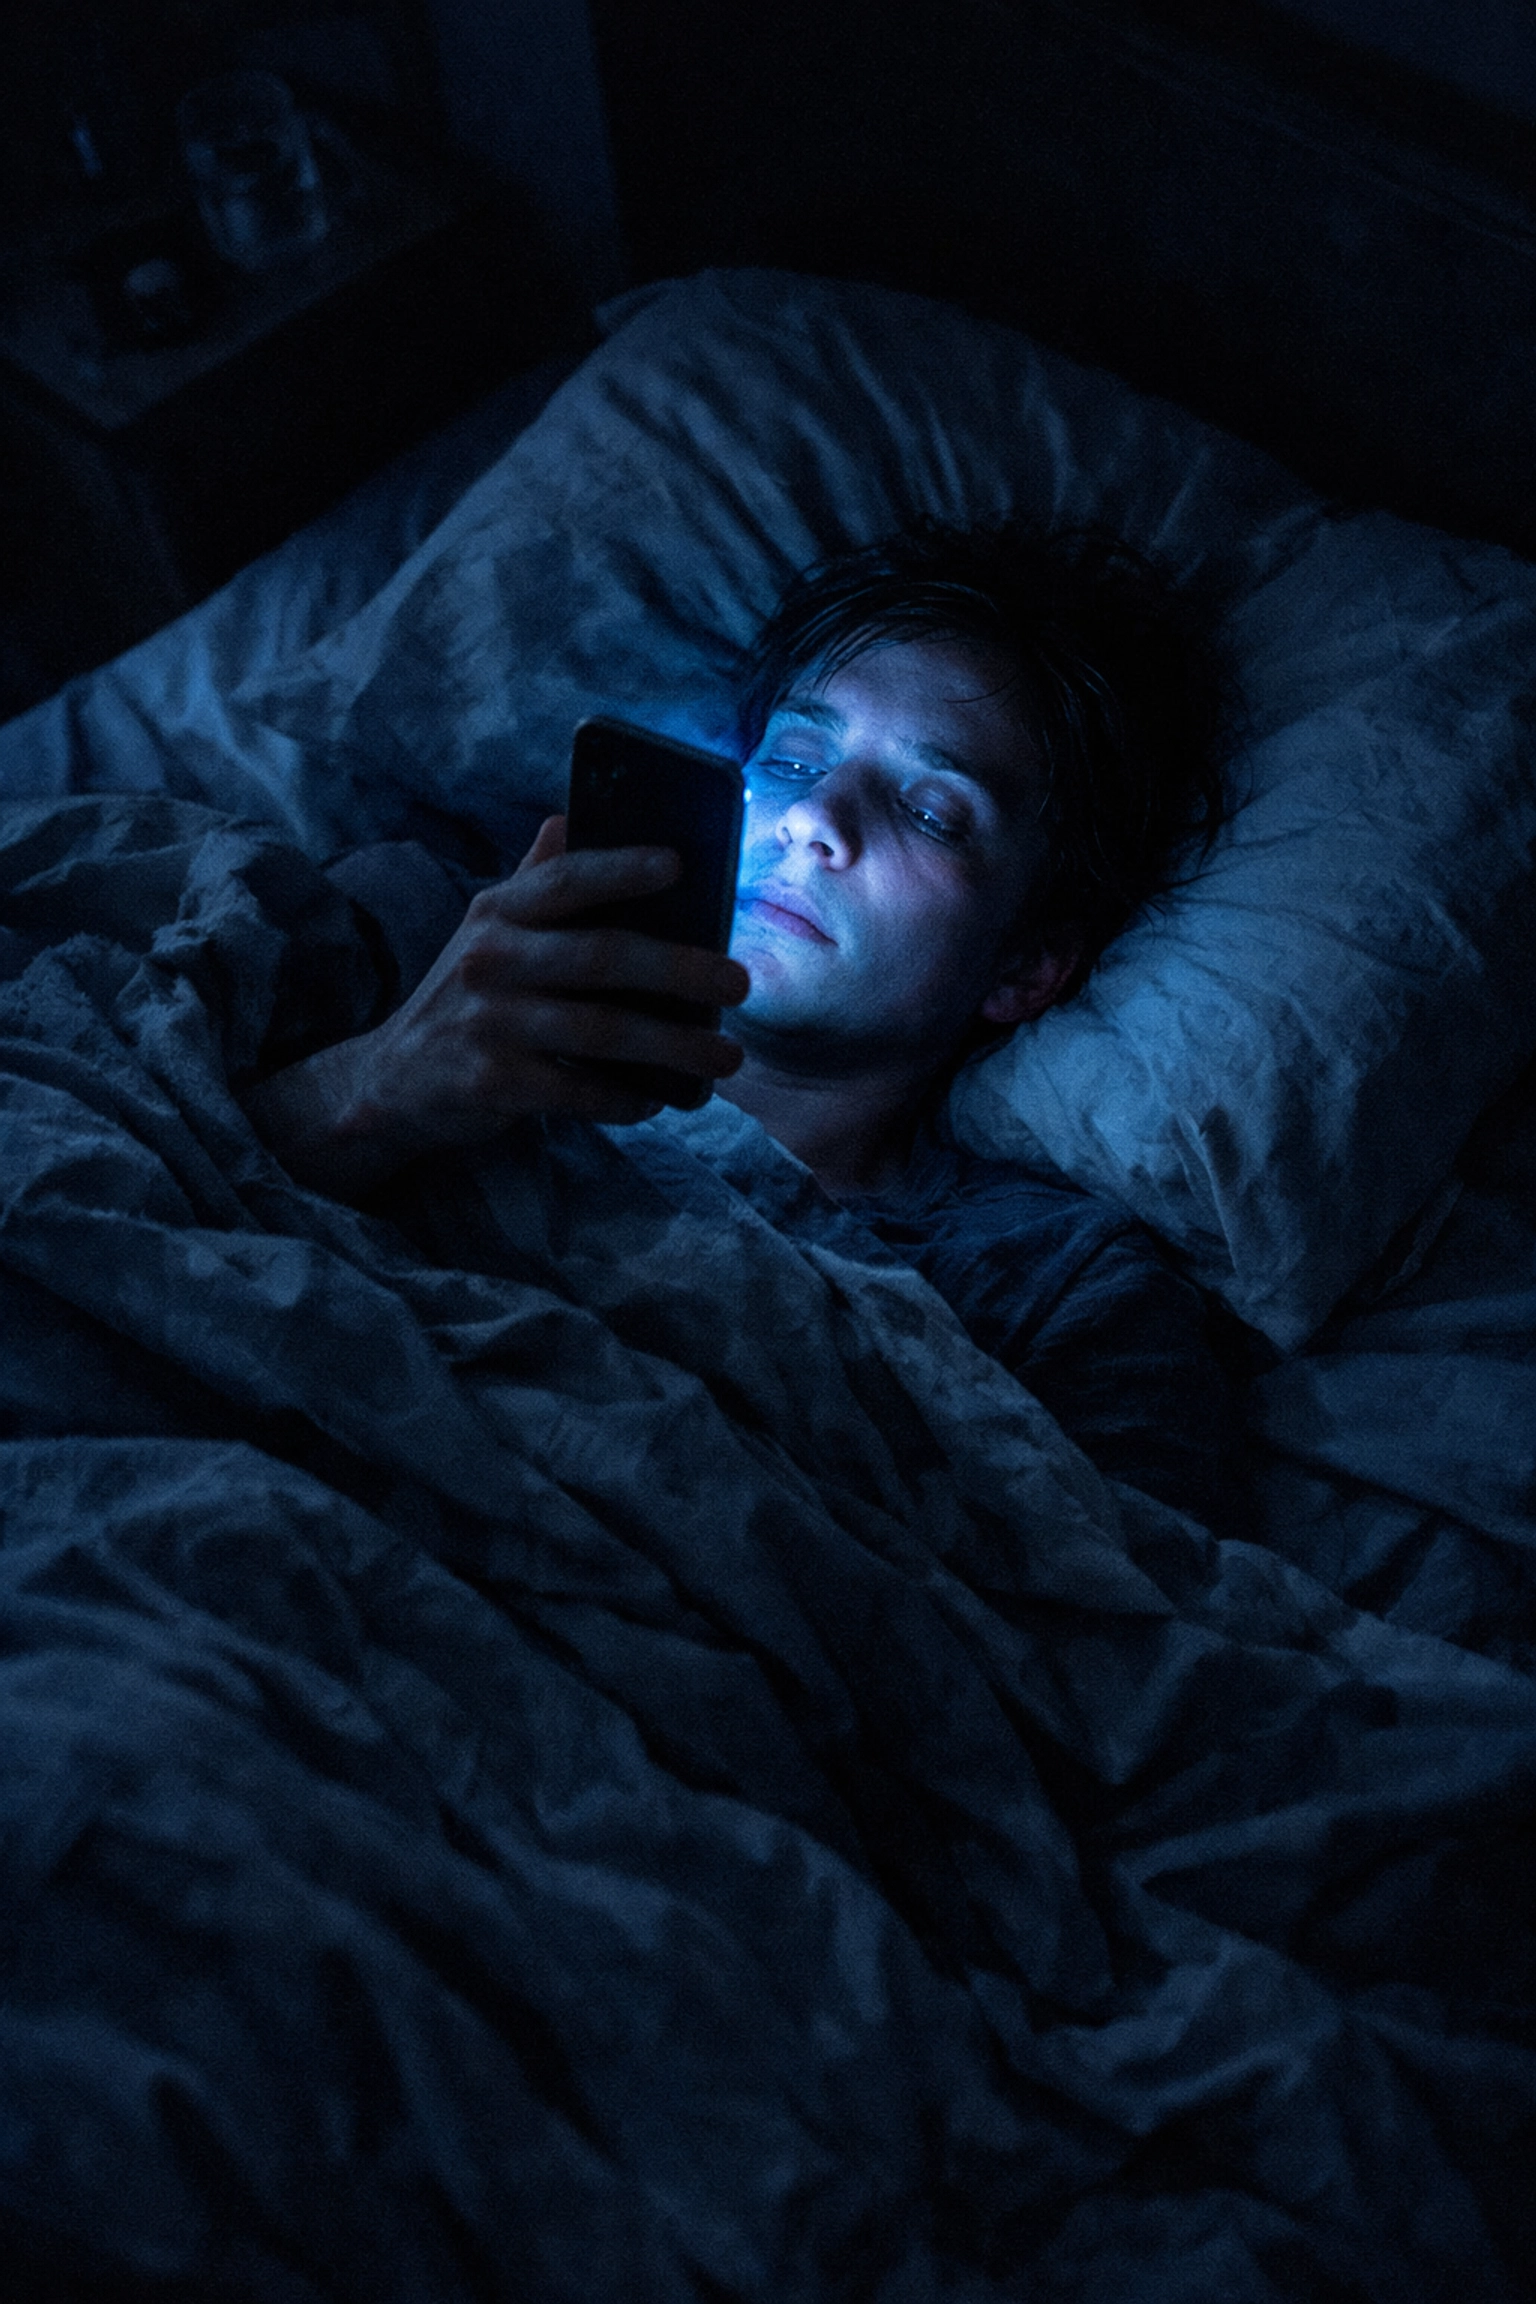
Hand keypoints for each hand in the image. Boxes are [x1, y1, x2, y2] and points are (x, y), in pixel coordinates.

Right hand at [247, 816, 748, 1195]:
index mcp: (497, 911)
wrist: (392, 1079)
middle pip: (601, 958)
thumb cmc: (466, 996)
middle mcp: (490, 960)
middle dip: (680, 970)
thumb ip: (532, 879)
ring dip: (673, 1047)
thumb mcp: (488, 930)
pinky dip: (626, 1098)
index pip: (564, 880)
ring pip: (601, 1031)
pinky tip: (660, 1100)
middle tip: (739, 983)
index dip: (620, 869)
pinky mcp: (491, 1083)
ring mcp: (489, 1023)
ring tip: (727, 1058)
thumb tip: (570, 816)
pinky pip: (577, 1091)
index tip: (679, 865)